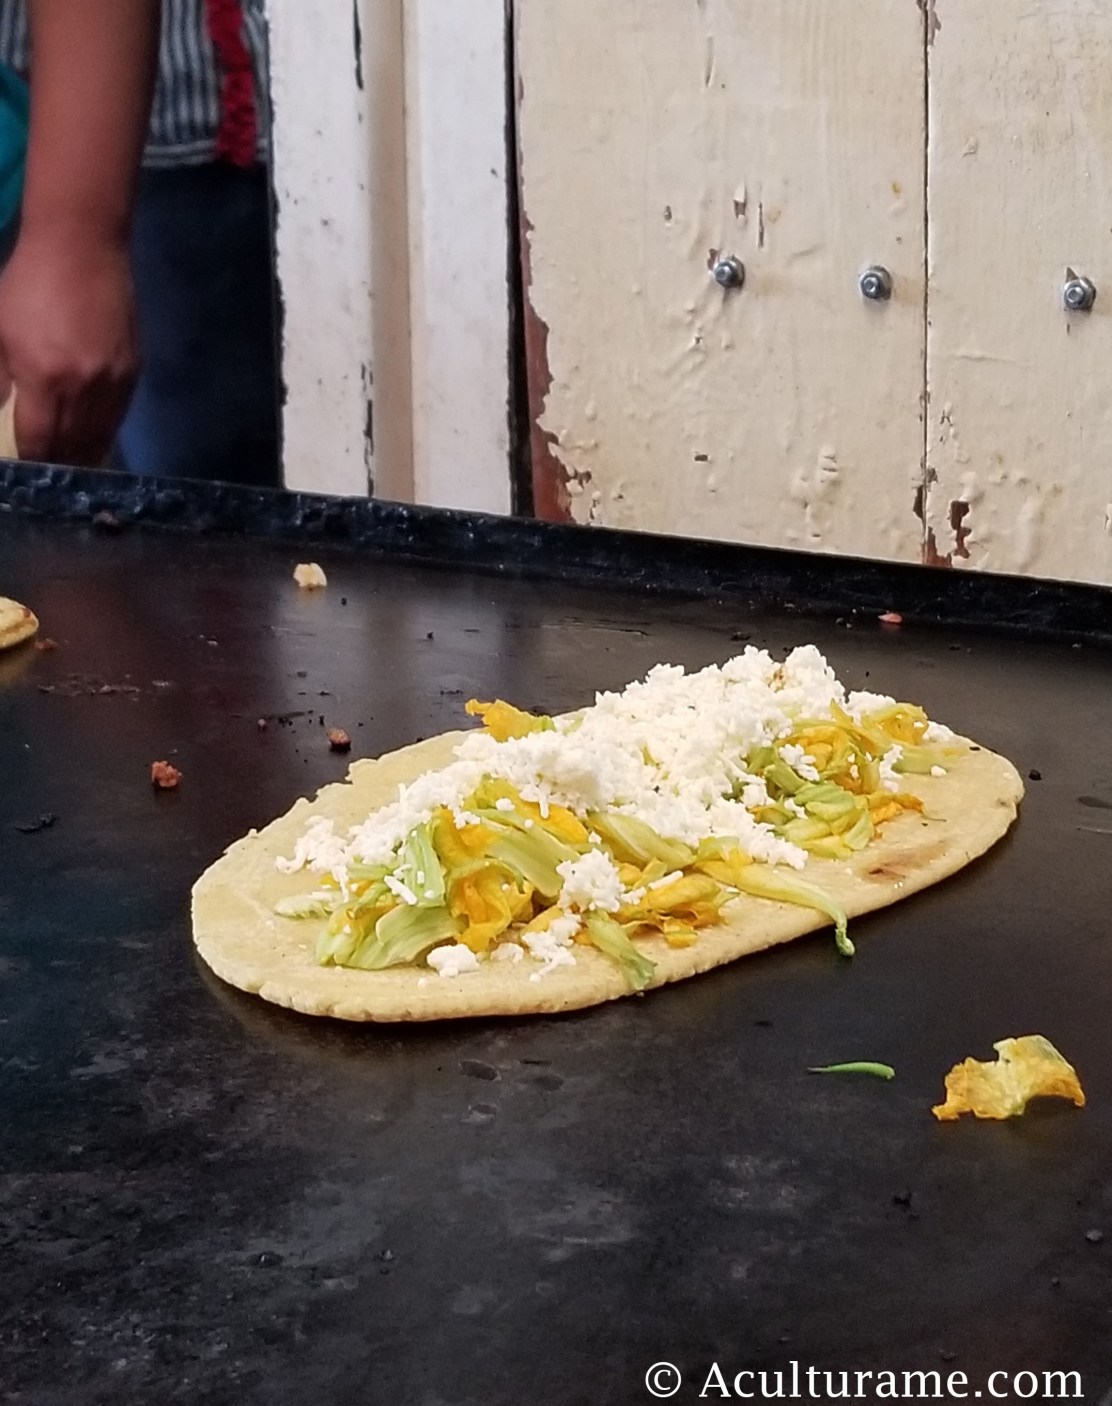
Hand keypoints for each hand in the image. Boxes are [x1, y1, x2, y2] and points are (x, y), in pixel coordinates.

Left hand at [0, 226, 137, 465]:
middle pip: (72, 445)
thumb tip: (1, 413)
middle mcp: (83, 388)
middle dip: (58, 462)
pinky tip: (92, 436)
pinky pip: (117, 417)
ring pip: (99, 436)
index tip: (26, 468)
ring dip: (84, 454)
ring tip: (71, 463)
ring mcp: (113, 382)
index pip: (38, 439)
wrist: (82, 247)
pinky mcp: (132, 372)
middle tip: (48, 472)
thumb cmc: (29, 283)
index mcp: (43, 377)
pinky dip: (103, 432)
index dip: (32, 459)